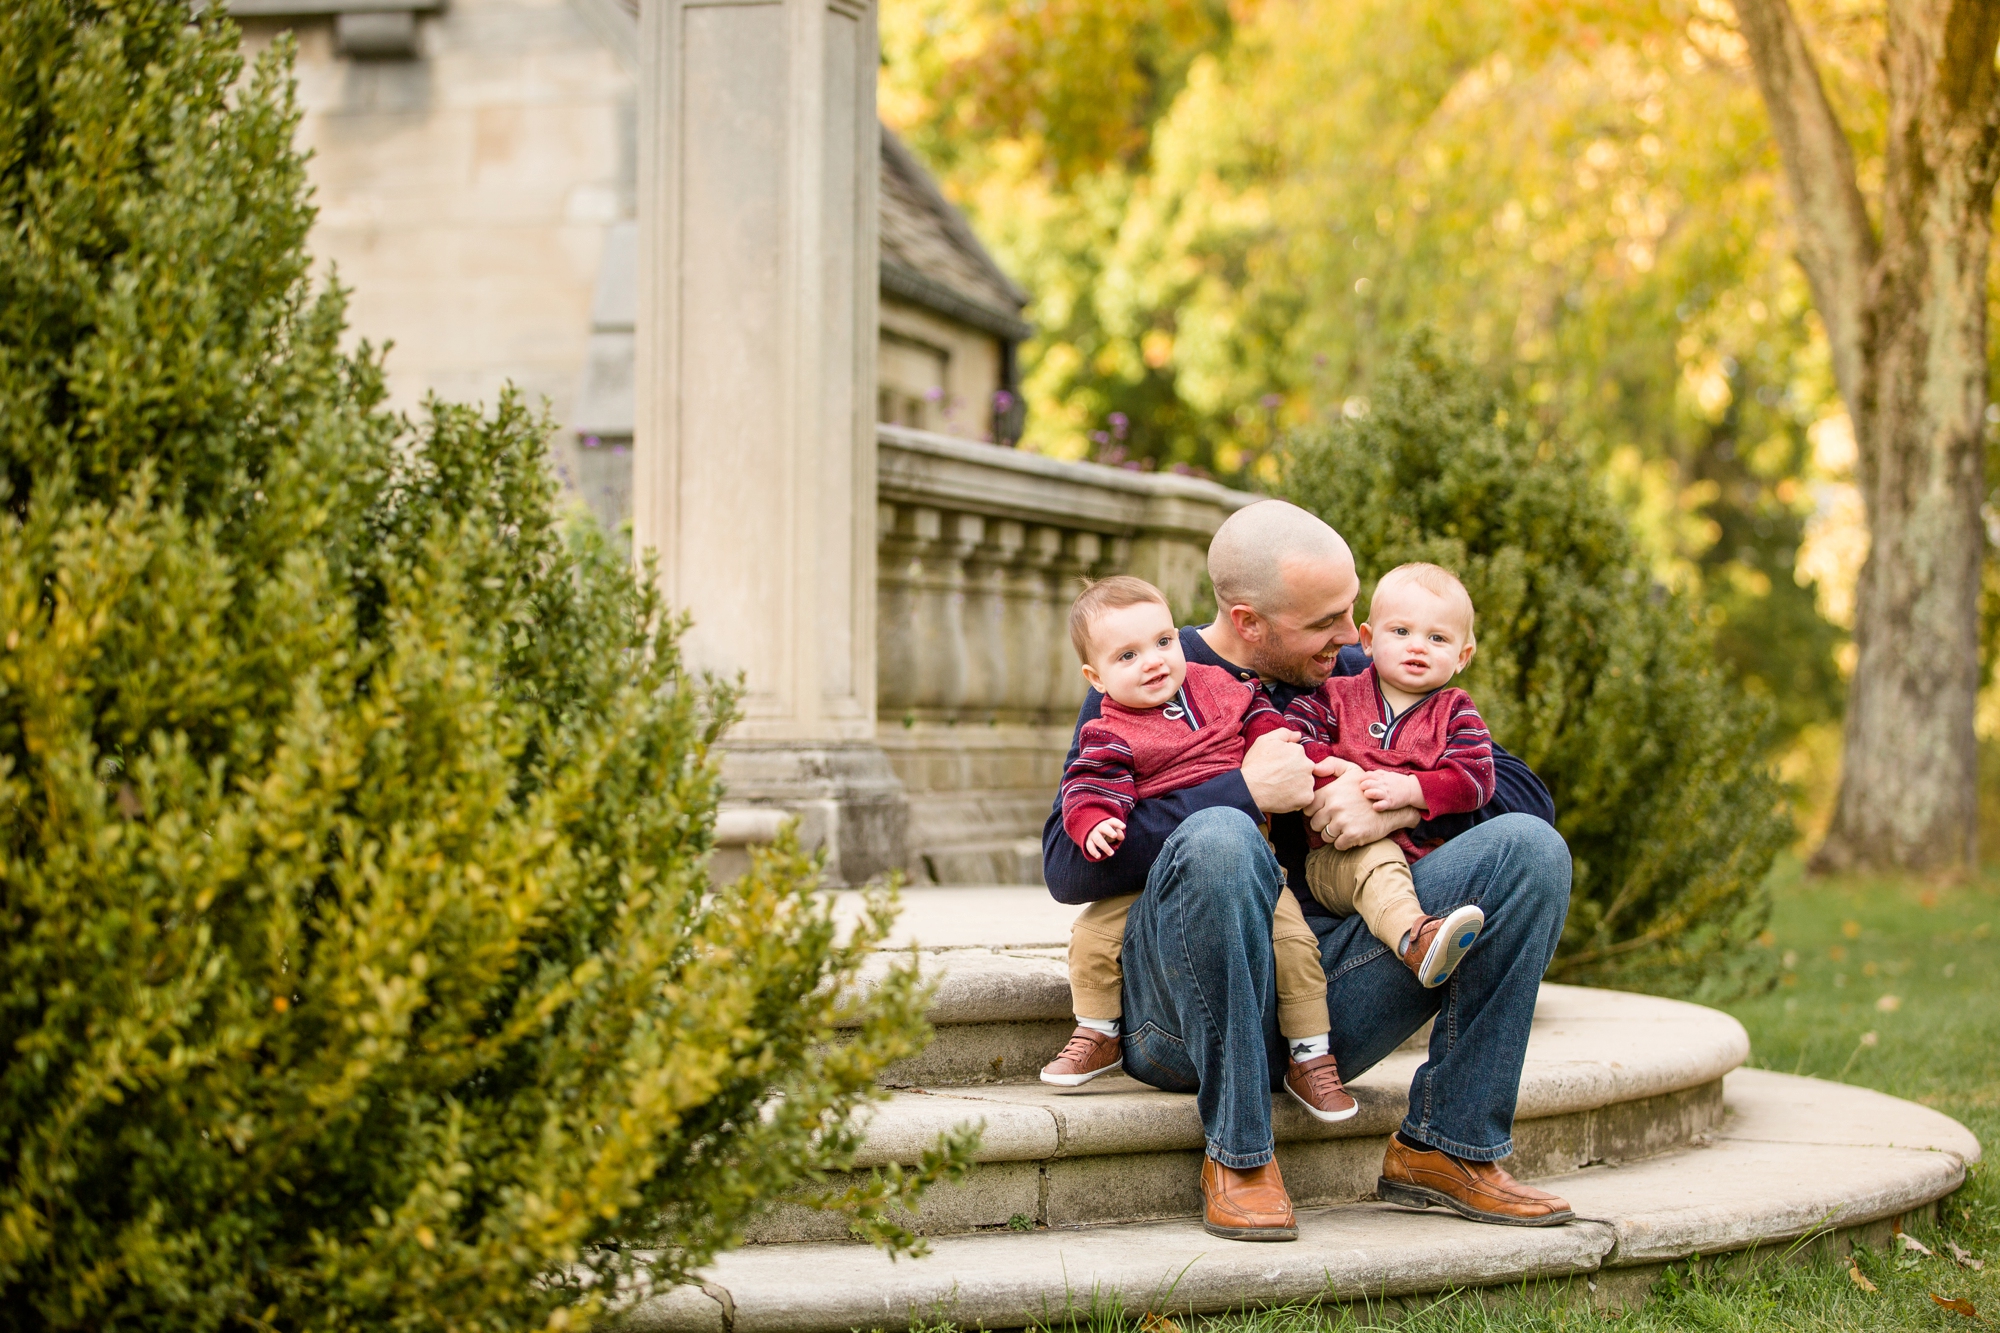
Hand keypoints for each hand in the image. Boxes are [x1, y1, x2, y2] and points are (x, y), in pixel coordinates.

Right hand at [1084, 818, 1125, 859]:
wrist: (1093, 832)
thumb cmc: (1108, 832)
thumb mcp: (1114, 831)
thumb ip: (1119, 833)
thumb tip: (1121, 837)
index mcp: (1107, 823)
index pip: (1113, 822)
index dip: (1118, 824)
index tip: (1124, 827)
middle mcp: (1099, 827)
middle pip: (1104, 828)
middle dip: (1109, 831)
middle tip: (1115, 836)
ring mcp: (1093, 834)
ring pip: (1098, 839)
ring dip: (1105, 846)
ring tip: (1112, 853)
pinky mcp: (1088, 841)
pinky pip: (1090, 846)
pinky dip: (1093, 851)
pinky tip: (1098, 856)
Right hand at [1241, 728, 1316, 813]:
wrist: (1250, 789)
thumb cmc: (1256, 764)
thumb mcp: (1264, 740)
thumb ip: (1284, 733)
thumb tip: (1298, 735)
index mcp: (1299, 751)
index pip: (1298, 755)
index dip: (1287, 760)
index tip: (1277, 766)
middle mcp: (1308, 766)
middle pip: (1304, 768)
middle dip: (1294, 771)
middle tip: (1278, 777)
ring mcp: (1308, 782)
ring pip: (1306, 782)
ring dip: (1297, 784)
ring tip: (1281, 786)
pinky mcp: (1307, 798)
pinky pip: (1306, 797)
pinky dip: (1298, 797)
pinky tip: (1285, 795)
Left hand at [1305, 765, 1420, 849]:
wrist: (1391, 808)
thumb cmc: (1367, 790)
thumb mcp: (1352, 771)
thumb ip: (1332, 765)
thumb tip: (1314, 769)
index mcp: (1330, 792)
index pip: (1308, 808)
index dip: (1315, 812)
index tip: (1324, 812)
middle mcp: (1334, 806)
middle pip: (1315, 824)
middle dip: (1323, 824)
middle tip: (1335, 821)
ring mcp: (1343, 822)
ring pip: (1325, 836)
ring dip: (1333, 834)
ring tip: (1344, 827)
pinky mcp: (1352, 835)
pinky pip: (1337, 845)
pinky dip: (1343, 843)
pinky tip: (1350, 834)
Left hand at [1359, 770, 1425, 812]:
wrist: (1412, 789)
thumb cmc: (1398, 782)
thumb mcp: (1389, 774)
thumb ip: (1378, 773)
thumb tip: (1367, 773)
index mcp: (1382, 777)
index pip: (1367, 775)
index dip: (1362, 779)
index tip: (1363, 782)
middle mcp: (1383, 785)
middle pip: (1367, 784)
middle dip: (1363, 787)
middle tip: (1365, 790)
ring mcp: (1386, 794)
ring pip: (1372, 793)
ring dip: (1368, 794)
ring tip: (1369, 796)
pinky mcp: (1390, 803)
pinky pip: (1380, 805)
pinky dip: (1376, 806)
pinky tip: (1375, 806)